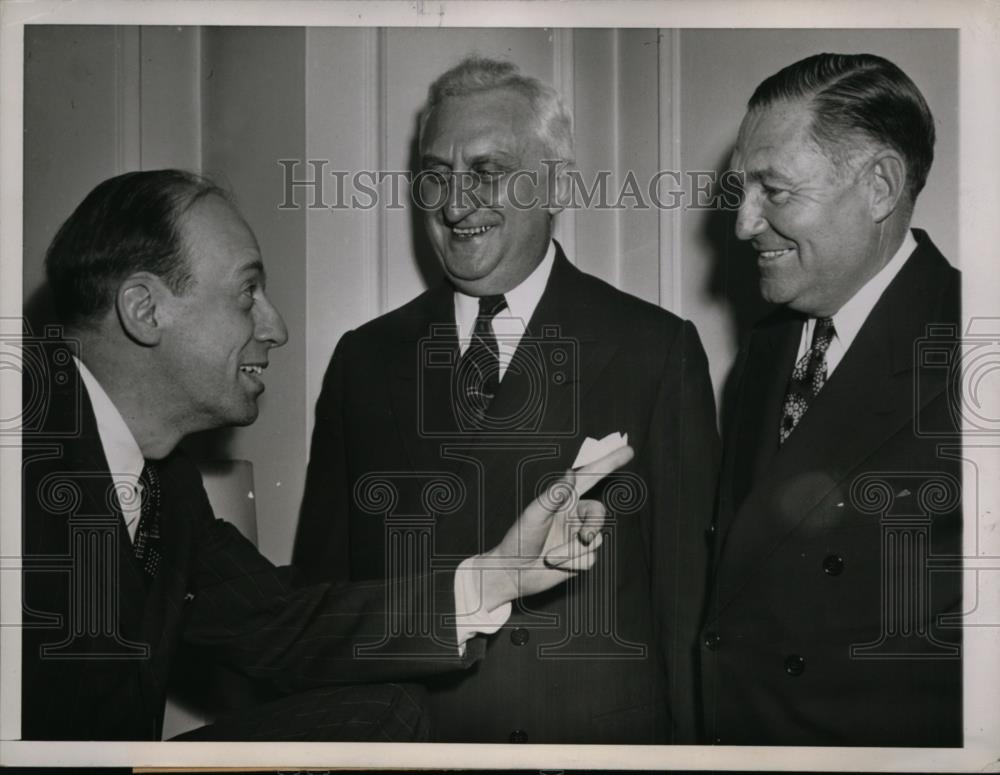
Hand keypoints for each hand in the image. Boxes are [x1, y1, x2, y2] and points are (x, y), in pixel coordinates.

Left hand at [476, 444, 633, 611]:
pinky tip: (556, 565)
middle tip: (582, 539)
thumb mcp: (534, 515)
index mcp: (564, 499)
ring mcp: (579, 536)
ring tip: (551, 555)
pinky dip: (572, 563)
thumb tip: (570, 472)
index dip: (609, 463)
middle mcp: (574, 515)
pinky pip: (589, 559)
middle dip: (592, 527)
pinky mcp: (581, 557)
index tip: (629, 450)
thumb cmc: (518, 539)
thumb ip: (554, 495)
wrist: (513, 573)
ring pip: (595, 540)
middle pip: (599, 513)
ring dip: (573, 551)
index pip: (590, 477)